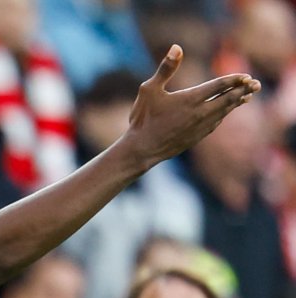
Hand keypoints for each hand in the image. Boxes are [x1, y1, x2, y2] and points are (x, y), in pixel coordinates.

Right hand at [119, 44, 260, 167]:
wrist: (142, 149)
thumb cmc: (143, 118)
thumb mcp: (149, 89)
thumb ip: (166, 68)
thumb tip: (176, 47)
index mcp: (191, 99)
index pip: (219, 86)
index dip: (233, 79)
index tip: (245, 75)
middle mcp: (200, 112)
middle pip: (228, 99)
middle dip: (243, 90)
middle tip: (256, 84)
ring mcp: (200, 126)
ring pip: (224, 111)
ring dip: (237, 103)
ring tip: (247, 96)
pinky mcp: (197, 137)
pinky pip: (216, 123)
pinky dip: (224, 114)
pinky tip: (224, 112)